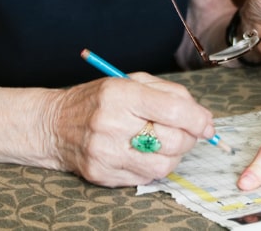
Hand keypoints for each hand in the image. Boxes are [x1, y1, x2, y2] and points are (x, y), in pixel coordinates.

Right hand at [49, 72, 214, 186]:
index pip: (172, 110)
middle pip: (171, 140)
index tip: (206, 123)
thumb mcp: (132, 82)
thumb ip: (171, 95)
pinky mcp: (102, 175)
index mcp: (121, 94)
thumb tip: (204, 119)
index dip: (197, 119)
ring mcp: (105, 153)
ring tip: (165, 143)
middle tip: (186, 132)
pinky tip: (145, 153)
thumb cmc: (100, 100)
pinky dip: (154, 166)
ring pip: (162, 166)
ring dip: (174, 155)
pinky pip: (145, 178)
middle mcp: (111, 124)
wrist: (55, 125)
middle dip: (189, 138)